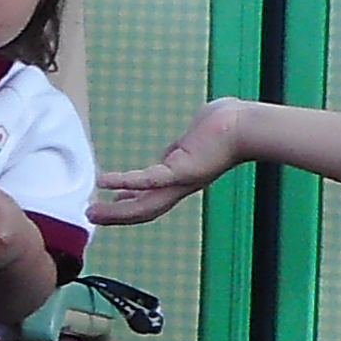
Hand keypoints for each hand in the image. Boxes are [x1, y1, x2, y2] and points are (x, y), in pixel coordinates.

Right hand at [93, 101, 255, 228]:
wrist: (248, 127)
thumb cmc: (228, 124)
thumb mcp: (194, 137)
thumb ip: (180, 146)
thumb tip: (171, 151)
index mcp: (183, 176)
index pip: (152, 194)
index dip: (131, 201)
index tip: (111, 201)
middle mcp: (181, 184)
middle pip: (144, 208)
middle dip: (117, 214)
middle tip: (92, 216)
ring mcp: (180, 180)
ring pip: (143, 203)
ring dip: (117, 211)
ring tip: (92, 212)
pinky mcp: (180, 171)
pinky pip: (147, 179)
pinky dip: (124, 182)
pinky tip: (103, 181)